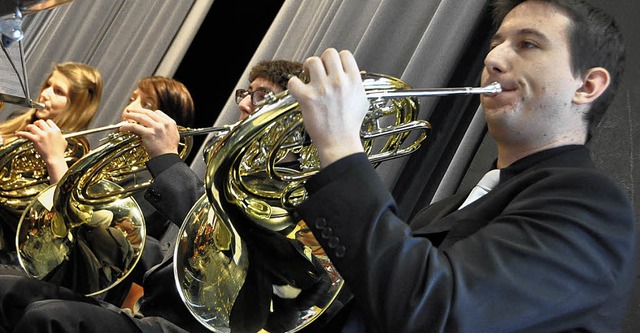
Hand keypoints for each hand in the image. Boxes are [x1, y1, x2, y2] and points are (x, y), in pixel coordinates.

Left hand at [15, 119, 67, 182]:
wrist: (55, 158)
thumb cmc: (59, 151)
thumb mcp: (63, 141)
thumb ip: (60, 135)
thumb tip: (57, 134)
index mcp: (56, 130)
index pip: (49, 121)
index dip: (45, 123)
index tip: (42, 126)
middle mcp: (49, 131)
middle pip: (40, 122)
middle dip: (36, 123)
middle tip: (34, 127)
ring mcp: (42, 135)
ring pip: (33, 126)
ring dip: (29, 126)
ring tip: (27, 129)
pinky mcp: (36, 140)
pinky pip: (26, 134)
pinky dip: (20, 133)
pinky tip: (17, 134)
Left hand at [118, 107, 179, 157]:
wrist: (167, 159)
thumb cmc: (169, 150)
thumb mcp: (173, 136)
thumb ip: (166, 128)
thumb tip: (157, 125)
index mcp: (170, 123)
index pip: (158, 113)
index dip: (150, 113)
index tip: (144, 115)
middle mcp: (164, 124)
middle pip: (148, 113)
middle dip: (138, 110)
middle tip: (131, 110)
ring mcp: (156, 128)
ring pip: (141, 117)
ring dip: (132, 115)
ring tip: (126, 115)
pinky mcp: (148, 134)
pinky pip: (135, 127)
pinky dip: (127, 126)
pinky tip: (122, 128)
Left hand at [288, 48, 368, 167]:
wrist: (339, 143)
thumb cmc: (350, 126)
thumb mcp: (362, 101)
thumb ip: (356, 85)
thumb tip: (352, 76)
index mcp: (354, 81)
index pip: (345, 54)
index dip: (337, 58)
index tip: (333, 66)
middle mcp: (339, 82)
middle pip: (328, 54)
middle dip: (323, 61)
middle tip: (318, 70)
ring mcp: (322, 89)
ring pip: (312, 61)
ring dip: (308, 68)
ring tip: (307, 76)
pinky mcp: (307, 98)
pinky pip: (294, 81)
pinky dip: (293, 84)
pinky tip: (298, 90)